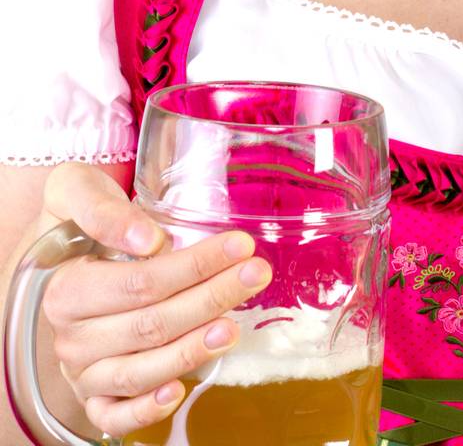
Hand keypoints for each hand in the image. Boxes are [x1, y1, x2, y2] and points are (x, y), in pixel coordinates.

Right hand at [35, 161, 272, 439]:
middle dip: (210, 299)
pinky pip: (115, 416)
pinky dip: (145, 410)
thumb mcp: (75, 191)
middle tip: (257, 274)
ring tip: (234, 328)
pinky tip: (180, 390)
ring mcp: (84, 371)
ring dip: (191, 352)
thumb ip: (102, 208)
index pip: (140, 284)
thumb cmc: (82, 221)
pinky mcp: (96, 396)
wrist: (62, 257)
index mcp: (68, 290)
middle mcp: (73, 337)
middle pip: (150, 325)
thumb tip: (146, 240)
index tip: (240, 245)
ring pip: (139, 371)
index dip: (193, 266)